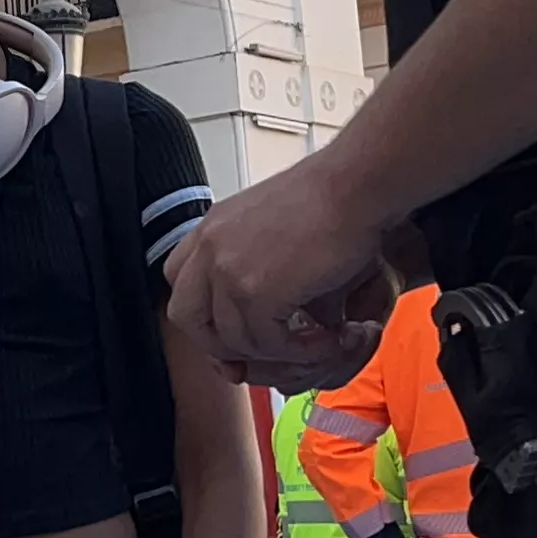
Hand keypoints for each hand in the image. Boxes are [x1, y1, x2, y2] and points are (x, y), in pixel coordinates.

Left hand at [162, 155, 397, 390]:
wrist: (357, 185)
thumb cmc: (332, 201)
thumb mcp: (274, 228)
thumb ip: (254, 267)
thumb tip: (255, 324)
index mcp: (210, 230)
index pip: (179, 282)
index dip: (205, 313)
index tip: (239, 329)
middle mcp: (208, 248)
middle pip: (186, 318)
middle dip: (223, 343)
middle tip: (272, 349)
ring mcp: (226, 271)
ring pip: (233, 341)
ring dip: (280, 352)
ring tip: (321, 342)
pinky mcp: (254, 293)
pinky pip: (269, 345)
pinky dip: (303, 351)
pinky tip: (332, 338)